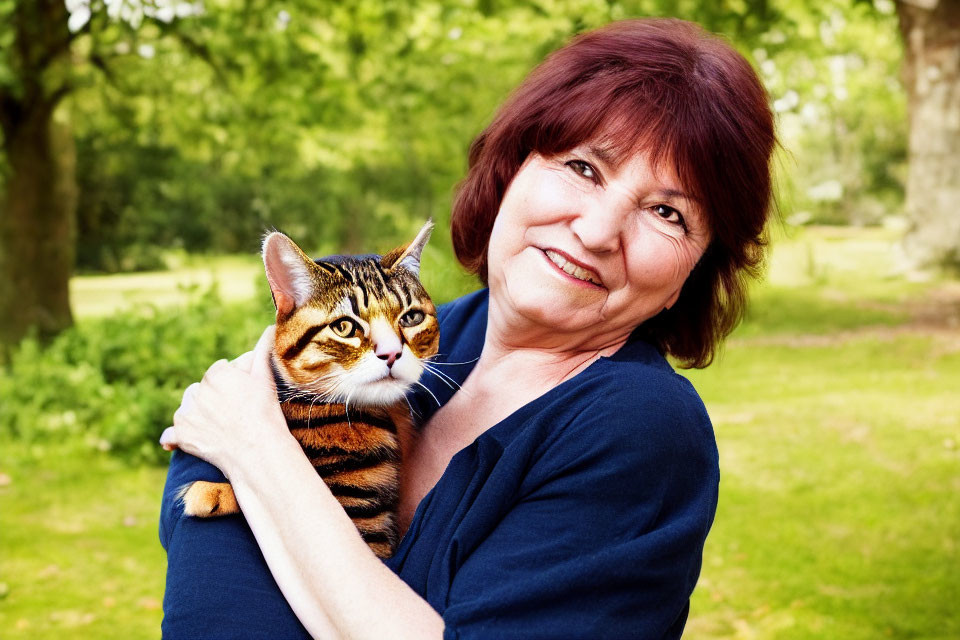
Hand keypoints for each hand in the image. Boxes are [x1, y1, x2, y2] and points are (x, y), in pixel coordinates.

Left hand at [159, 325, 288, 475]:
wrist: (259, 451)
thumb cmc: (265, 413)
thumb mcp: (266, 378)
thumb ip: (263, 350)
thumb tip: (270, 327)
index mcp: (216, 373)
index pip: (218, 373)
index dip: (229, 384)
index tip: (239, 395)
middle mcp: (197, 390)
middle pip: (200, 391)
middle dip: (211, 399)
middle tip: (229, 413)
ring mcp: (187, 413)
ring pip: (186, 409)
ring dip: (194, 414)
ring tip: (212, 425)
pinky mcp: (181, 435)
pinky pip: (170, 435)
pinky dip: (173, 438)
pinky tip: (174, 442)